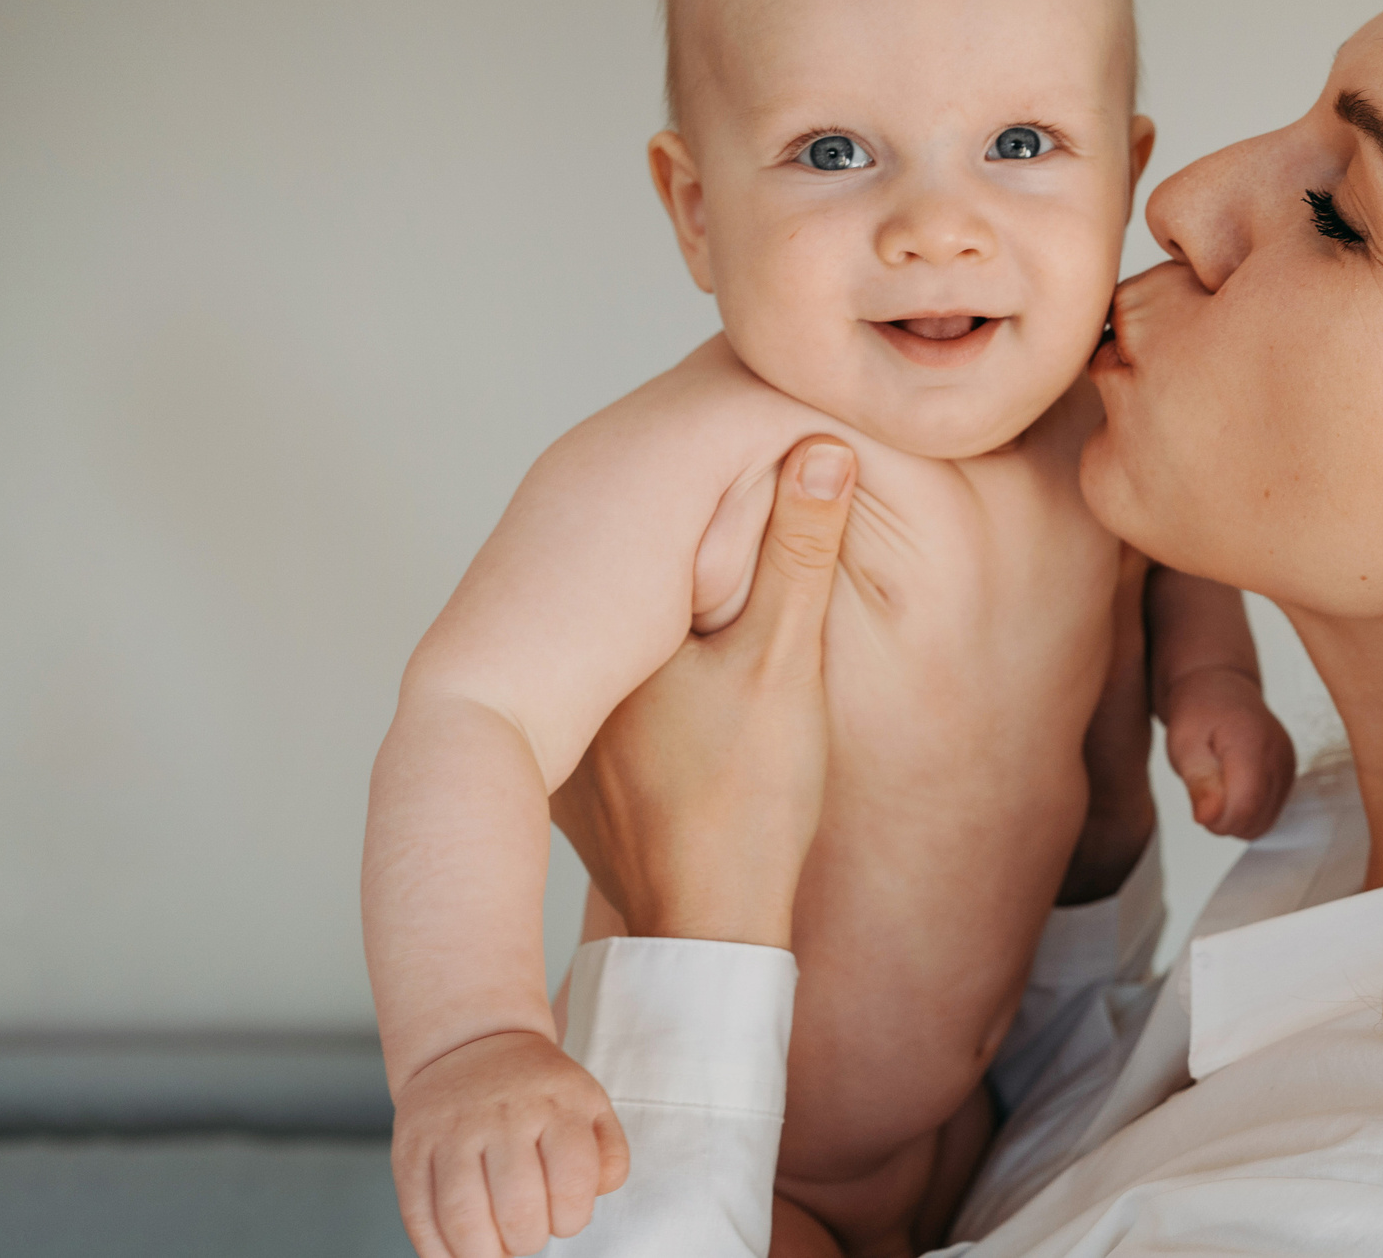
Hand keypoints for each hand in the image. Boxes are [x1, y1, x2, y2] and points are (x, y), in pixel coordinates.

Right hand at [390, 1030, 628, 1257]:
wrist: (470, 1045)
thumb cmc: (538, 1093)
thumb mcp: (588, 1106)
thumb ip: (609, 1156)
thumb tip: (596, 1196)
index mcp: (557, 1105)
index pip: (572, 1184)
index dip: (571, 1219)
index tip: (564, 1217)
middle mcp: (503, 1115)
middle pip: (518, 1210)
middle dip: (528, 1240)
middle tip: (527, 1233)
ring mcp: (452, 1133)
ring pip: (464, 1219)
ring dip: (484, 1253)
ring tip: (495, 1247)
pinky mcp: (410, 1151)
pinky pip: (418, 1218)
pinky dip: (439, 1251)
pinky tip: (458, 1250)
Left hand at [550, 435, 856, 948]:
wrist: (706, 935)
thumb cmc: (747, 806)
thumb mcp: (785, 662)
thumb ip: (800, 553)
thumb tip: (821, 447)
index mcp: (609, 632)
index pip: (649, 532)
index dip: (697, 497)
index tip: (737, 469)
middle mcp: (565, 676)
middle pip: (626, 586)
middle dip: (677, 556)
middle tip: (733, 533)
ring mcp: (561, 733)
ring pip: (615, 647)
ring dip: (657, 622)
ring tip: (714, 610)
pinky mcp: (571, 778)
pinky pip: (608, 699)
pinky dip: (645, 682)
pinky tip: (687, 691)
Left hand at [1163, 668, 1296, 838]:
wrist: (1219, 688)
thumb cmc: (1198, 713)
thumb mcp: (1184, 746)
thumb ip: (1199, 783)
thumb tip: (1208, 818)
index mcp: (1252, 745)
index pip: (1244, 808)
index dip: (1217, 819)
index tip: (1199, 802)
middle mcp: (1279, 756)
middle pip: (1257, 820)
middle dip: (1225, 819)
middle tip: (1205, 790)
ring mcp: (1288, 765)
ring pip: (1265, 822)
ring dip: (1236, 816)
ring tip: (1218, 786)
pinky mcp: (1289, 774)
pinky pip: (1270, 812)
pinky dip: (1249, 810)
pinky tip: (1232, 786)